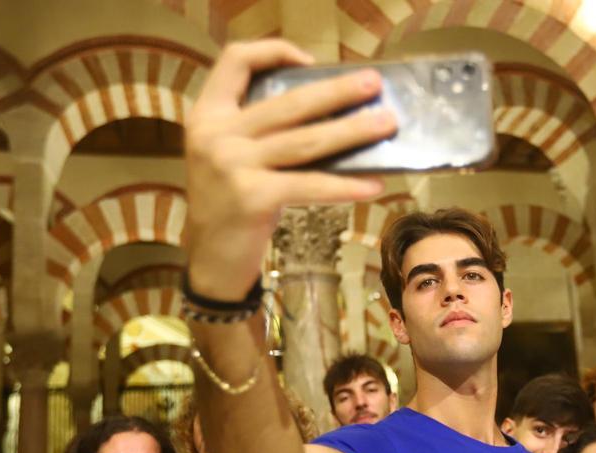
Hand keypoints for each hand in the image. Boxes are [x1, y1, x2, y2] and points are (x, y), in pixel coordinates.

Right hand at [184, 40, 396, 300]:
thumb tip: (331, 110)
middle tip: (373, 84)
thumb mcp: (231, 154)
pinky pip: (310, 185)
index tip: (311, 60)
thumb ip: (261, 128)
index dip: (274, 51)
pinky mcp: (253, 198)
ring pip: (305, 141)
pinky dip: (345, 186)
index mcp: (209, 114)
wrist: (209, 258)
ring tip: (386, 124)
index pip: (235, 61)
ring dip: (352, 131)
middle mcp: (216, 134)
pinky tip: (373, 185)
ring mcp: (232, 165)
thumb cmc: (230, 201)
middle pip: (287, 102)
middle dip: (336, 91)